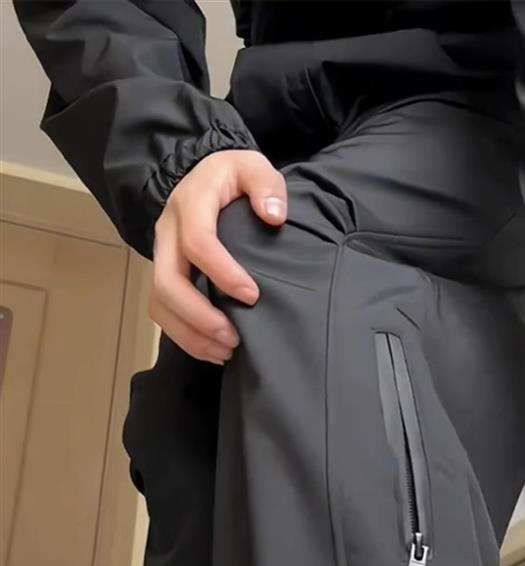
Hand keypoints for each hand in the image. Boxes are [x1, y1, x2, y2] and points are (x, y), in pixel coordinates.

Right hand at [149, 149, 287, 362]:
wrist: (202, 179)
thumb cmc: (231, 177)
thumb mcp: (251, 165)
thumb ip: (266, 184)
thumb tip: (273, 216)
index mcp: (190, 205)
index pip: (197, 243)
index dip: (223, 273)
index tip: (253, 295)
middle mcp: (168, 234)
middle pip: (167, 282)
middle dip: (200, 317)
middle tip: (235, 337)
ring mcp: (162, 258)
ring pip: (160, 304)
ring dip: (192, 334)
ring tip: (228, 350)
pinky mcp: (164, 277)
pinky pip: (164, 314)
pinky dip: (187, 338)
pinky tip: (216, 350)